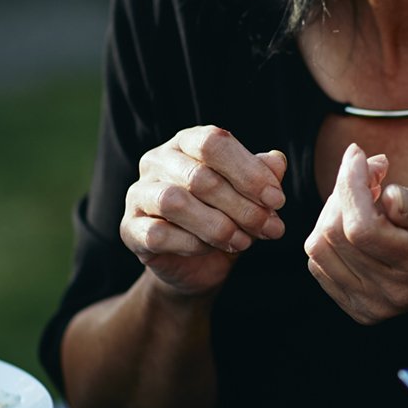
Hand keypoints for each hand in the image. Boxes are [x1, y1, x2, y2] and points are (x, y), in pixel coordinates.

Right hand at [120, 126, 286, 297]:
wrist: (197, 265)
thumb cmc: (225, 217)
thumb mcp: (250, 196)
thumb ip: (262, 176)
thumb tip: (277, 161)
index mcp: (187, 142)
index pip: (213, 143)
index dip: (249, 171)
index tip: (277, 200)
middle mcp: (157, 160)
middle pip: (199, 176)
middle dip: (243, 206)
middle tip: (271, 228)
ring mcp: (138, 193)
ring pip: (175, 202)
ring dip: (218, 226)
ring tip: (244, 241)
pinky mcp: (129, 228)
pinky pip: (158, 233)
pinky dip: (192, 244)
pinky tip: (211, 249)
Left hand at [304, 143, 407, 323]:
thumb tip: (386, 197)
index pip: (363, 228)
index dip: (351, 185)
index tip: (360, 156)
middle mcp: (394, 292)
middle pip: (335, 234)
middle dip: (345, 190)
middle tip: (374, 170)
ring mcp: (374, 305)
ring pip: (319, 247)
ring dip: (334, 211)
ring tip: (367, 197)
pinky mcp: (359, 308)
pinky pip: (319, 262)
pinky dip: (330, 233)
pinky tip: (358, 222)